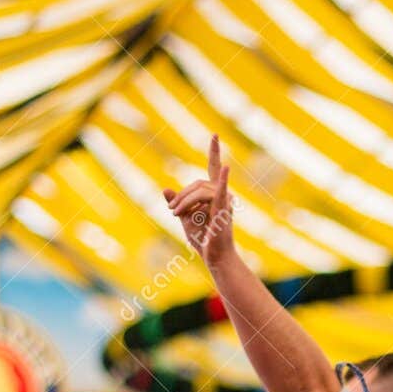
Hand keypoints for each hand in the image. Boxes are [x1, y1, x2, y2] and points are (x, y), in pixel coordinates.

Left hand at [163, 135, 234, 268]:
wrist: (214, 256)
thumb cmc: (203, 239)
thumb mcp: (184, 217)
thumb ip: (177, 202)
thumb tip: (165, 190)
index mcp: (215, 193)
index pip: (214, 167)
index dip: (214, 151)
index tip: (214, 134)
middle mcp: (223, 194)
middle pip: (197, 183)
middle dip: (181, 196)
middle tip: (171, 210)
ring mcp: (225, 201)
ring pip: (199, 190)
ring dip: (184, 202)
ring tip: (175, 214)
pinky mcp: (223, 209)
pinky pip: (221, 192)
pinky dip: (224, 180)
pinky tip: (227, 168)